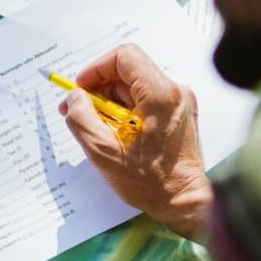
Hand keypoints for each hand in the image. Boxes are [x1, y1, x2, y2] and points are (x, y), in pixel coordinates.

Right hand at [59, 44, 211, 239]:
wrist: (186, 203)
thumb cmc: (149, 182)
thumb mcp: (103, 151)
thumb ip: (81, 118)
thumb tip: (75, 97)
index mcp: (159, 94)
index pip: (124, 57)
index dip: (96, 69)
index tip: (81, 89)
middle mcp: (174, 92)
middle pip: (128, 72)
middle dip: (99, 88)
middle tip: (78, 109)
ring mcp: (180, 103)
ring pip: (136, 87)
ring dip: (111, 101)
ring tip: (97, 127)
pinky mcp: (180, 114)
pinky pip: (147, 100)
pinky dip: (127, 110)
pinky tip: (116, 133)